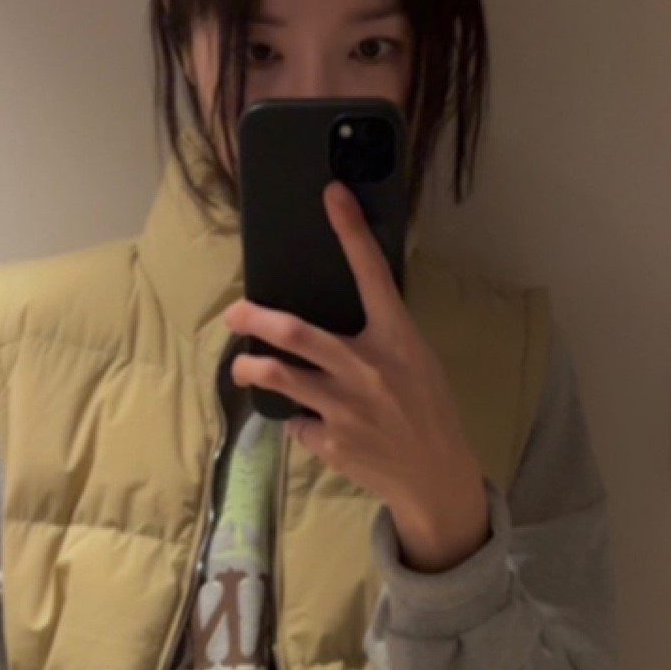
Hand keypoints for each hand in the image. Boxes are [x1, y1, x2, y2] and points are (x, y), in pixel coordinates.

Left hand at [223, 183, 492, 571]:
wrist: (435, 476)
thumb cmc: (427, 411)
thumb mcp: (416, 362)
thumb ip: (381, 337)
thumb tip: (340, 316)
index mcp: (396, 338)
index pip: (371, 273)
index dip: (350, 230)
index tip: (331, 193)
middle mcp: (366, 368)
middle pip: (295, 333)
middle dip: (255, 319)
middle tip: (234, 313)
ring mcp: (344, 407)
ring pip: (280, 378)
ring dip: (252, 370)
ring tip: (243, 368)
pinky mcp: (330, 442)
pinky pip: (298, 422)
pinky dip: (301, 421)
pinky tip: (317, 426)